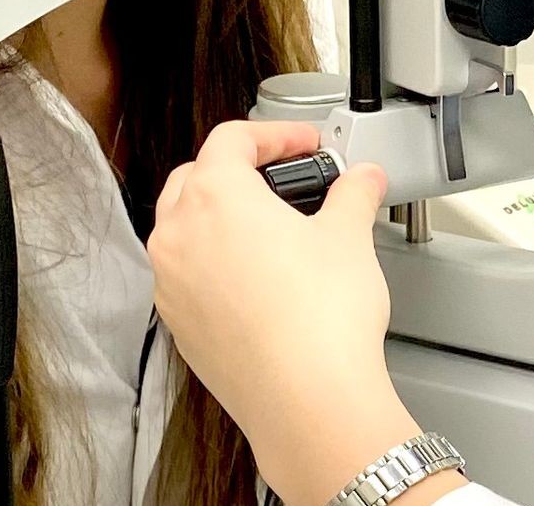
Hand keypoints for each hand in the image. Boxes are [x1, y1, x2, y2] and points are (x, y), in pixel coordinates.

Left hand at [148, 121, 453, 505]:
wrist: (308, 401)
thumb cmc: (321, 321)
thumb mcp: (350, 236)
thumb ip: (353, 193)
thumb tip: (361, 180)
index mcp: (215, 197)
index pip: (231, 139)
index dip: (275, 133)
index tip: (305, 144)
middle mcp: (178, 238)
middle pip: (195, 178)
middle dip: (239, 170)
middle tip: (285, 177)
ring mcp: (172, 286)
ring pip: (182, 229)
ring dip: (219, 217)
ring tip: (271, 228)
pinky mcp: (179, 327)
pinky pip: (186, 276)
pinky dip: (214, 263)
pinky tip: (260, 279)